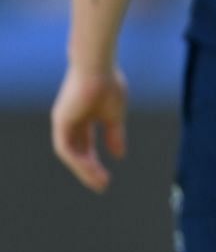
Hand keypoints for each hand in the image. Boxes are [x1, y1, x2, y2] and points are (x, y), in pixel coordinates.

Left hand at [51, 66, 127, 192]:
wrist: (99, 66)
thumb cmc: (109, 84)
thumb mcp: (116, 115)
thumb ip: (115, 135)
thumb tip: (119, 156)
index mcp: (83, 117)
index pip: (86, 145)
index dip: (95, 161)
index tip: (106, 177)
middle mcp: (70, 121)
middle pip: (77, 152)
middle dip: (90, 170)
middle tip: (102, 185)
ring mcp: (63, 121)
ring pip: (70, 153)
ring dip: (84, 170)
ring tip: (100, 182)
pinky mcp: (60, 121)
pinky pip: (65, 148)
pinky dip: (78, 160)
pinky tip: (91, 169)